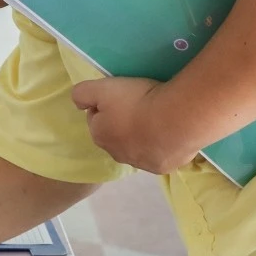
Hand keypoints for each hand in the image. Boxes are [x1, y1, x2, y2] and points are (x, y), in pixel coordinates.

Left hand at [71, 77, 199, 174]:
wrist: (176, 118)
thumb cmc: (136, 101)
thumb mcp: (101, 88)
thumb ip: (82, 94)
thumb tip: (79, 104)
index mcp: (100, 136)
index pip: (96, 118)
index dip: (106, 104)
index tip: (120, 95)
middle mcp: (118, 155)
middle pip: (117, 135)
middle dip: (124, 122)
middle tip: (140, 104)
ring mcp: (142, 164)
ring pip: (139, 147)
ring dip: (144, 135)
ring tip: (158, 117)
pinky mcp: (164, 167)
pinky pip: (160, 154)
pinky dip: (164, 144)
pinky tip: (172, 131)